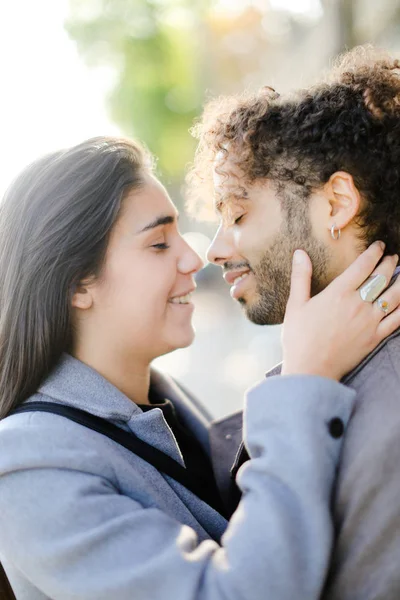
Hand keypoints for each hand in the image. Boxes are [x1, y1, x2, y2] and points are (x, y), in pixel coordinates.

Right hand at [282, 241, 399, 379]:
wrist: (311, 369)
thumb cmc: (299, 338)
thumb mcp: (295, 305)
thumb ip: (301, 277)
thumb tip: (299, 253)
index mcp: (338, 293)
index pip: (363, 265)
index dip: (374, 252)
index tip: (379, 246)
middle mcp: (358, 304)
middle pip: (381, 277)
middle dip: (389, 263)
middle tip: (392, 257)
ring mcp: (370, 321)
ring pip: (393, 295)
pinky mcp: (375, 337)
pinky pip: (398, 319)